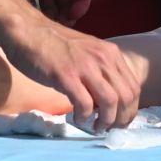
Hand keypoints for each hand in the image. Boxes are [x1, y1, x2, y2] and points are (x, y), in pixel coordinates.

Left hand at [0, 0, 92, 23]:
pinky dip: (32, 14)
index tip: (73, 15)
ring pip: (51, 6)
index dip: (81, 3)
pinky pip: (31, 4)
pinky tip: (27, 22)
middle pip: (68, 1)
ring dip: (50, 17)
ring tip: (43, 28)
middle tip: (57, 27)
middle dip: (66, 15)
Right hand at [3, 18, 139, 132]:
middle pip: (126, 97)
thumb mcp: (87, 54)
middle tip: (108, 128)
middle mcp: (103, 58)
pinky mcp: (66, 75)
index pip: (133, 87)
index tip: (120, 121)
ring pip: (110, 102)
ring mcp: (85, 66)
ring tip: (95, 127)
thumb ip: (100, 73)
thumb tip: (107, 103)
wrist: (27, 31)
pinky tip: (77, 118)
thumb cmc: (54, 45)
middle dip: (121, 120)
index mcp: (110, 53)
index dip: (130, 110)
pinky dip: (84, 117)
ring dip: (105, 121)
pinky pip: (85, 104)